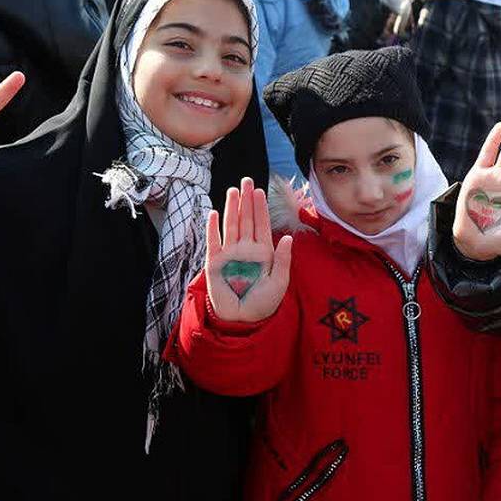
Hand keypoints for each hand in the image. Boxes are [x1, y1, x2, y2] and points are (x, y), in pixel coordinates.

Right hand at [204, 178, 293, 322]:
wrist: (243, 320)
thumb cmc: (263, 303)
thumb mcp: (279, 282)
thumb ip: (282, 260)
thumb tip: (287, 238)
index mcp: (263, 252)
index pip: (261, 224)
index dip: (261, 208)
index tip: (260, 190)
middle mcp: (246, 249)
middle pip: (246, 219)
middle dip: (247, 200)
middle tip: (247, 180)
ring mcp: (230, 254)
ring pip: (231, 225)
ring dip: (232, 208)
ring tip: (233, 190)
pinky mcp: (215, 262)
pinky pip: (213, 241)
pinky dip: (213, 228)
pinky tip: (214, 213)